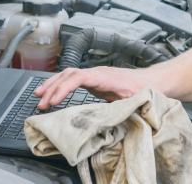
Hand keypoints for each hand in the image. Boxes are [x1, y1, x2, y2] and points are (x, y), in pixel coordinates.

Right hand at [34, 66, 153, 109]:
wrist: (152, 82)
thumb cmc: (143, 90)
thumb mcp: (131, 101)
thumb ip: (116, 108)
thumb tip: (104, 119)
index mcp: (103, 77)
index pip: (77, 78)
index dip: (63, 88)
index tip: (54, 101)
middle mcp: (96, 73)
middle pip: (68, 75)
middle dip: (51, 88)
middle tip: (40, 103)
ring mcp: (94, 75)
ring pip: (68, 75)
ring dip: (52, 85)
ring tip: (39, 96)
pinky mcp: (94, 80)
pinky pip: (73, 79)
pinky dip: (61, 85)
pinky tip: (54, 94)